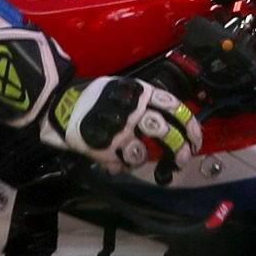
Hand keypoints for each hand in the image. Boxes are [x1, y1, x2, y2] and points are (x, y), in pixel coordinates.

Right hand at [38, 71, 201, 183]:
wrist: (60, 104)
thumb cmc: (96, 98)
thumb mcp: (124, 90)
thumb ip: (146, 103)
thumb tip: (172, 125)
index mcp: (140, 92)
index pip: (175, 107)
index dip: (190, 125)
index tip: (195, 139)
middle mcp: (132, 110)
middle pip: (167, 131)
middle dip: (181, 147)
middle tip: (184, 157)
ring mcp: (118, 130)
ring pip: (146, 151)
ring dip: (151, 160)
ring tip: (158, 165)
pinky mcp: (105, 146)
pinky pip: (125, 162)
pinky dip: (128, 165)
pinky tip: (122, 162)